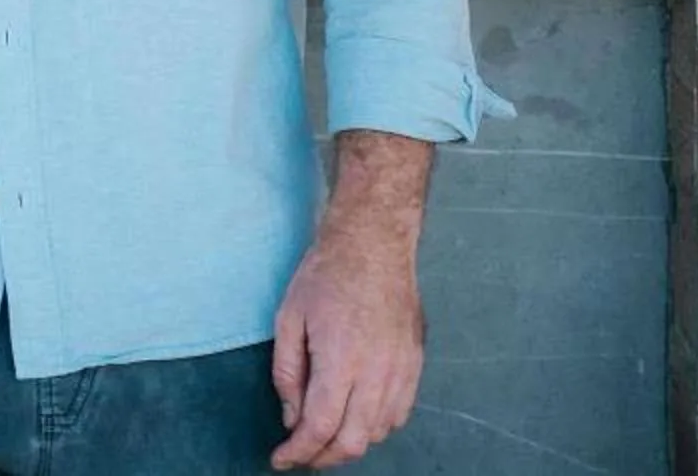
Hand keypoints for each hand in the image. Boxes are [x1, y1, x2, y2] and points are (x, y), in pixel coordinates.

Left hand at [270, 134, 431, 468]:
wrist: (374, 244)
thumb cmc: (325, 276)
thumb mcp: (289, 318)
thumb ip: (288, 373)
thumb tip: (291, 416)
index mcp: (341, 360)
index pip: (321, 427)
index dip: (299, 452)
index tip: (280, 460)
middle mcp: (378, 373)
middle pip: (353, 441)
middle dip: (323, 457)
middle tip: (300, 454)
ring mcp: (402, 371)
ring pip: (378, 433)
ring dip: (349, 442)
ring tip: (323, 435)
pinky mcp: (416, 366)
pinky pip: (398, 415)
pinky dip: (374, 426)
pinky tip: (354, 417)